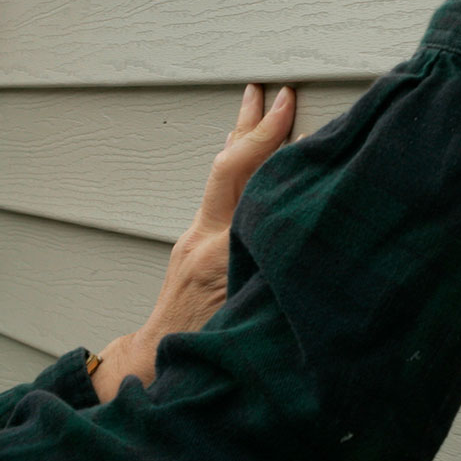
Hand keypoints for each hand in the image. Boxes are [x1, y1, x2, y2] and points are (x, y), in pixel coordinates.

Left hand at [91, 84, 296, 401]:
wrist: (154, 366)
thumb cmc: (204, 355)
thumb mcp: (246, 323)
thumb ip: (271, 282)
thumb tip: (306, 249)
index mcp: (218, 255)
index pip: (246, 183)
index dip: (270, 145)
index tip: (294, 114)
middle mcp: (202, 240)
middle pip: (227, 168)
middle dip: (252, 127)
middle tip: (275, 94)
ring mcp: (193, 240)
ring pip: (221, 177)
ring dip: (241, 141)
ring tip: (255, 106)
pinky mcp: (193, 247)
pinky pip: (220, 195)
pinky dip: (239, 169)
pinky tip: (248, 158)